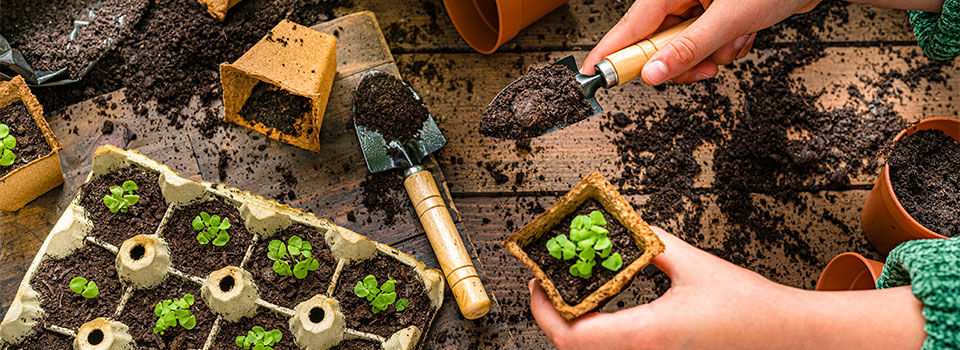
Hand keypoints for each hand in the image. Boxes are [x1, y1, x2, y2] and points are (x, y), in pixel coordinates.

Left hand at [529, 226, 926, 348]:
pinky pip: (616, 348)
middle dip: (553, 316)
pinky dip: (598, 331)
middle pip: (575, 349)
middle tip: (548, 283)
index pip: (572, 336)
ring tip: (572, 289)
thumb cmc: (749, 308)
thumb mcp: (693, 264)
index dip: (543, 310)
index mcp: (647, 336)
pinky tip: (603, 304)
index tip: (535, 282)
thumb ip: (651, 244)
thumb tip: (620, 226)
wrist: (788, 338)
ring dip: (575, 325)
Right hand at [581, 0, 820, 84]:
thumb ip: (689, 48)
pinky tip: (745, 33)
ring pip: (685, 50)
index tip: (592, 75)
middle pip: (658, 44)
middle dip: (684, 61)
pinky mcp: (716, 16)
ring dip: (714, 54)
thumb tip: (654, 74)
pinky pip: (707, 47)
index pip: (630, 27)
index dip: (611, 54)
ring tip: (737, 38)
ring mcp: (699, 7)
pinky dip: (727, 48)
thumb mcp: (730, 19)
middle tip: (704, 67)